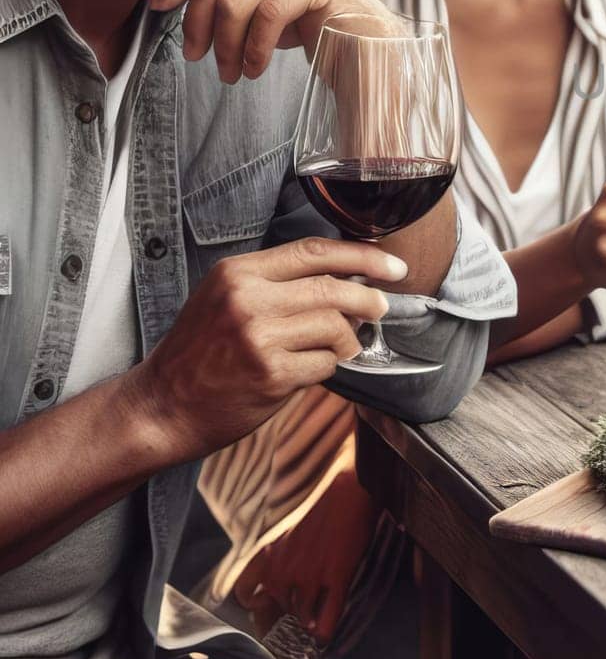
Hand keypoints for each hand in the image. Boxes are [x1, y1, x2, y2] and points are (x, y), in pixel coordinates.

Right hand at [133, 239, 401, 463]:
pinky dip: (328, 367)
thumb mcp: (225, 298)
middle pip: (333, 288)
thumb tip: (347, 277)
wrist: (161, 407)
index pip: (315, 250)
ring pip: (336, 325)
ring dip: (347, 339)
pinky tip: (310, 370)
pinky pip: (326, 363)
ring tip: (337, 347)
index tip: (391, 265)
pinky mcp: (271, 375)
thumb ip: (278, 283)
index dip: (361, 255)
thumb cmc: (199, 353)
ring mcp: (259, 338)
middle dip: (369, 298)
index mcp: (238, 273)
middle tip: (381, 307)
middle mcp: (247, 300)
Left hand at [233, 453, 377, 644]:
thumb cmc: (322, 503)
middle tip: (293, 620)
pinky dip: (325, 629)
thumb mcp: (289, 528)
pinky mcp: (336, 578)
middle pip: (277, 610)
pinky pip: (328, 616)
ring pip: (302, 616)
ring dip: (306, 623)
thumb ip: (280, 553)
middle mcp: (284, 571)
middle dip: (285, 617)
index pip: (247, 595)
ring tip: (311, 626)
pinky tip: (324, 634)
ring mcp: (310, 577)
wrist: (351, 488)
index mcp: (269, 556)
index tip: (263, 608)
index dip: (256, 606)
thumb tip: (282, 573)